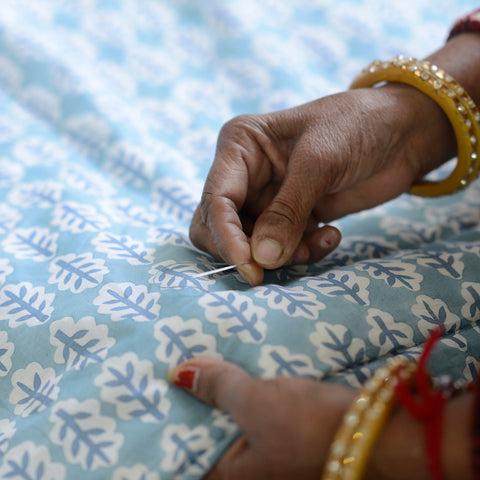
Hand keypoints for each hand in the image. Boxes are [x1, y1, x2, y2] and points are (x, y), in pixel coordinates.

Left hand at [168, 358, 355, 479]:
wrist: (378, 431)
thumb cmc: (309, 426)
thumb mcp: (256, 402)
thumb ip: (217, 387)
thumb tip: (178, 374)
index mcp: (233, 477)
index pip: (186, 454)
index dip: (171, 423)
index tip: (158, 394)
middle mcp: (249, 472)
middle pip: (209, 434)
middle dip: (195, 403)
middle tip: (176, 369)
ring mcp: (269, 455)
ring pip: (232, 422)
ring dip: (221, 396)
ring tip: (200, 365)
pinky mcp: (287, 436)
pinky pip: (254, 415)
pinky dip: (244, 395)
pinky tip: (236, 370)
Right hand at [189, 84, 453, 284]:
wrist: (403, 133)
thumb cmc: (359, 126)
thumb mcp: (320, 162)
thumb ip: (288, 211)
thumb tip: (262, 259)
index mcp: (240, 146)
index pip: (216, 199)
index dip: (226, 235)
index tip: (248, 265)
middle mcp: (246, 174)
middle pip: (219, 226)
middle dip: (243, 250)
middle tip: (268, 269)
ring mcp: (267, 198)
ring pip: (250, 244)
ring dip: (280, 254)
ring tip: (317, 243)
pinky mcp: (291, 218)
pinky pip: (281, 249)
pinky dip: (303, 252)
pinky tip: (331, 235)